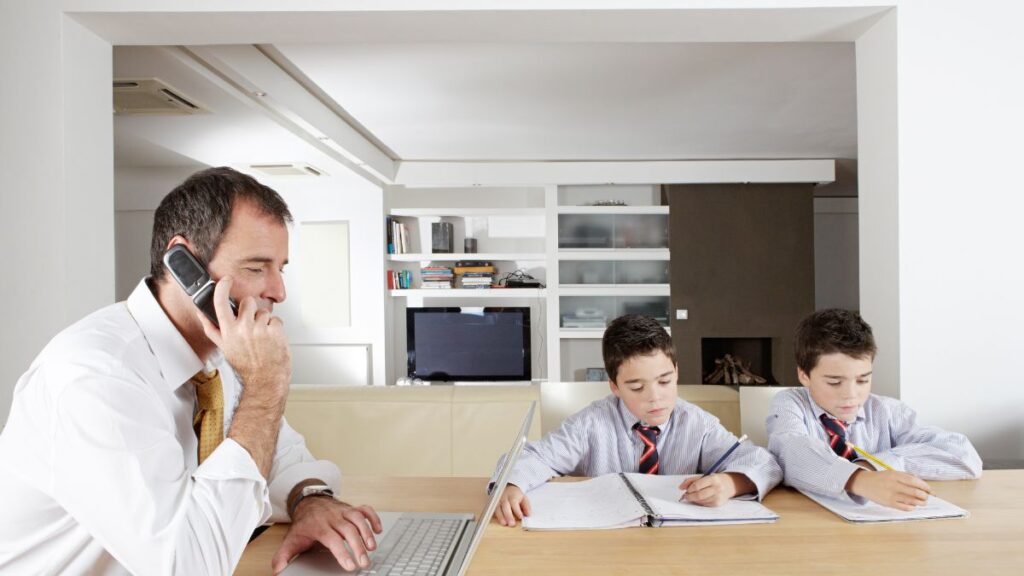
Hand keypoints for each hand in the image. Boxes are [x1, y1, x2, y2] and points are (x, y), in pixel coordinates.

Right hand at [196, 276, 289, 405]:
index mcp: (228, 332)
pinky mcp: (275, 331)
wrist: (264, 380)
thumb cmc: (245, 366)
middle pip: (248, 302)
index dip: (222, 287)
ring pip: (264, 311)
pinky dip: (276, 328)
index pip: (220, 303)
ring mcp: (260, 329)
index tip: (226, 280)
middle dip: (252, 310)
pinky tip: (272, 340)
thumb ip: (212, 328)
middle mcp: (243, 329)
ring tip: (262, 338)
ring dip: (265, 321)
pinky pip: (276, 320)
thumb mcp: (224, 347)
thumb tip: (201, 313)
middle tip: (252, 326)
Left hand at [271, 497, 382, 573]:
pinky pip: (365, 509)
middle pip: (348, 530)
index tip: (350, 565)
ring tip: (372, 548)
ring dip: (367, 533)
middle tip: (364, 562)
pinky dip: (373, 518)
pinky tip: (378, 530)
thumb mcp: (291, 540)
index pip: (332, 539)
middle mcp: (332, 517)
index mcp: (318, 526)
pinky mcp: (351, 508)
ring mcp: (343, 511)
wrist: (308, 502)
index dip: (342, 552)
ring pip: (358, 519)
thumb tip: (277, 571)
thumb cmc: (304, 525)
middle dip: (358, 547)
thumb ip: (283, 557)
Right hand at [493, 484, 530, 526]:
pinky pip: (494, 510)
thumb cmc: (516, 496)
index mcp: (512, 496)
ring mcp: (498, 501)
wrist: (507, 489)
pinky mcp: (494, 505)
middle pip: (505, 506)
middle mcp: (504, 498)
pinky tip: (499, 522)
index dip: (517, 510)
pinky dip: (496, 516)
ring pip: (498, 508)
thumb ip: (526, 507)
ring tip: (504, 524)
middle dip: (508, 515)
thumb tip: (528, 514)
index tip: (520, 517)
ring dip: (501, 517)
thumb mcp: (524, 499)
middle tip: (512, 524)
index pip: (514, 502)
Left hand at [679, 473, 750, 506]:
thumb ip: (690, 480)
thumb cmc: (713, 480)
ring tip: (692, 497)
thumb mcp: (703, 476)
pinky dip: (699, 502)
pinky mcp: (718, 503)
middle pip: (699, 495)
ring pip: (701, 501)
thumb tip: (680, 487)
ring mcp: (718, 497)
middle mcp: (717, 488)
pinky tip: (699, 499)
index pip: (697, 485)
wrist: (728, 485)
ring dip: (694, 500)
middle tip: (685, 496)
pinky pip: (705, 505)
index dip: (689, 489)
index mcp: (713, 479)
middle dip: (690, 496)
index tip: (685, 490)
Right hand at [847, 469, 930, 510]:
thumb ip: (906, 476)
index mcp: (896, 475)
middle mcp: (894, 485)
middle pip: (915, 492)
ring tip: (922, 502)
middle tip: (926, 497)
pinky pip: (904, 507)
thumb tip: (922, 484)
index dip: (925, 486)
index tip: (930, 490)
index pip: (915, 481)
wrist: (864, 483)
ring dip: (920, 503)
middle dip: (924, 496)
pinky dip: (911, 507)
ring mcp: (891, 494)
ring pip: (911, 501)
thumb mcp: (892, 473)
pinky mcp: (888, 503)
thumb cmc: (880, 478)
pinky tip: (912, 506)